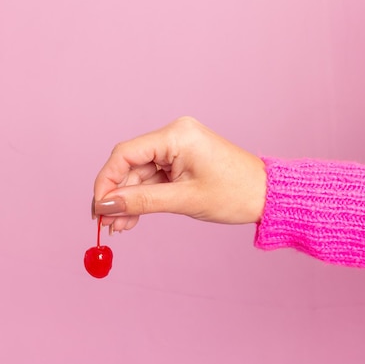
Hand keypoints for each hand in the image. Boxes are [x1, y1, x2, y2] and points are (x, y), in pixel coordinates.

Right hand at [92, 116, 266, 232]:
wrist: (267, 195)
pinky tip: (132, 218)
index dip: (106, 181)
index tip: (97, 208)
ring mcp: (178, 147)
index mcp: (176, 135)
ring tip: (119, 228)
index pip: (125, 153)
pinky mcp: (181, 160)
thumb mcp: (184, 200)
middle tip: (105, 225)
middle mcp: (174, 135)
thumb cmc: (234, 193)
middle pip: (130, 164)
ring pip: (139, 174)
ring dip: (128, 201)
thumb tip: (105, 206)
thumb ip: (141, 202)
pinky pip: (153, 178)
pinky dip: (143, 198)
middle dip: (116, 196)